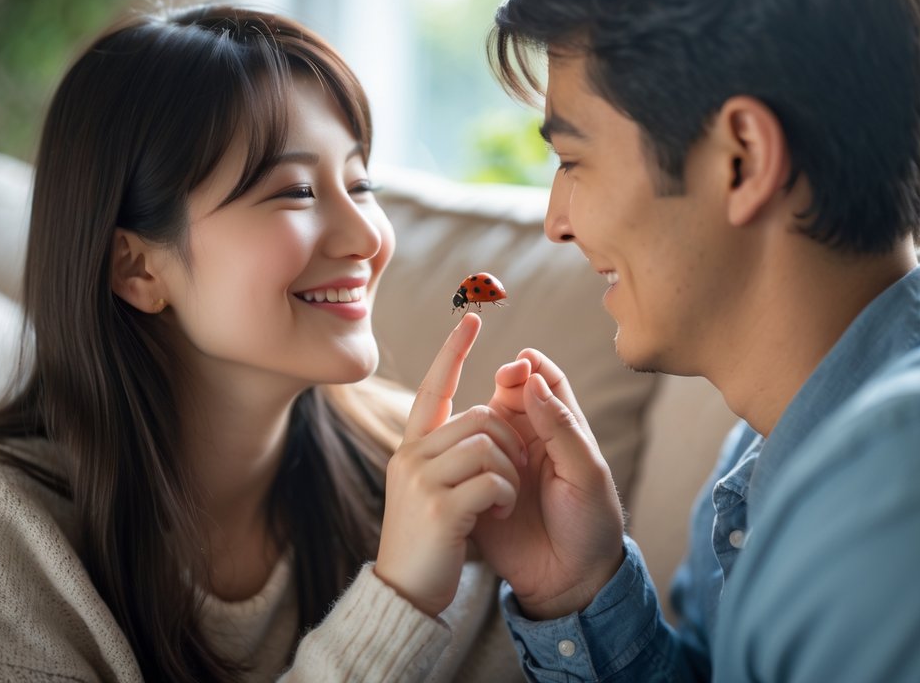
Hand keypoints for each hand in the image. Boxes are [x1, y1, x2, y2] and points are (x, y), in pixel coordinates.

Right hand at [375, 313, 527, 617]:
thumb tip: (485, 408)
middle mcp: (411, 456)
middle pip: (479, 418)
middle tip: (507, 484)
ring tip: (500, 504)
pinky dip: (507, 496)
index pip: (433, 388)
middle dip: (508, 446)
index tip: (471, 319)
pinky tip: (497, 518)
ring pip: (488, 444)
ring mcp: (421, 480)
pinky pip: (493, 479)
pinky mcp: (439, 508)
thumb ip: (457, 451)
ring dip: (510, 475)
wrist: (410, 600)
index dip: (452, 353)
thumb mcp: (438, 491)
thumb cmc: (431, 547)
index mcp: (414, 448)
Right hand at [472, 349, 624, 619]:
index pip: (537, 379)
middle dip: (507, 412)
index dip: (526, 367)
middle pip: (502, 400)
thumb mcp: (586, 474)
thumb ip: (561, 426)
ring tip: (518, 482)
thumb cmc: (588, 525)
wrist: (570, 583)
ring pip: (479, 430)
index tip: (517, 366)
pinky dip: (485, 484)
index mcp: (552, 429)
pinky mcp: (471, 497)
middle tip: (523, 447)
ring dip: (499, 452)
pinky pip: (466, 472)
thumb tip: (529, 379)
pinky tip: (503, 508)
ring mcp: (494, 467)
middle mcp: (520, 442)